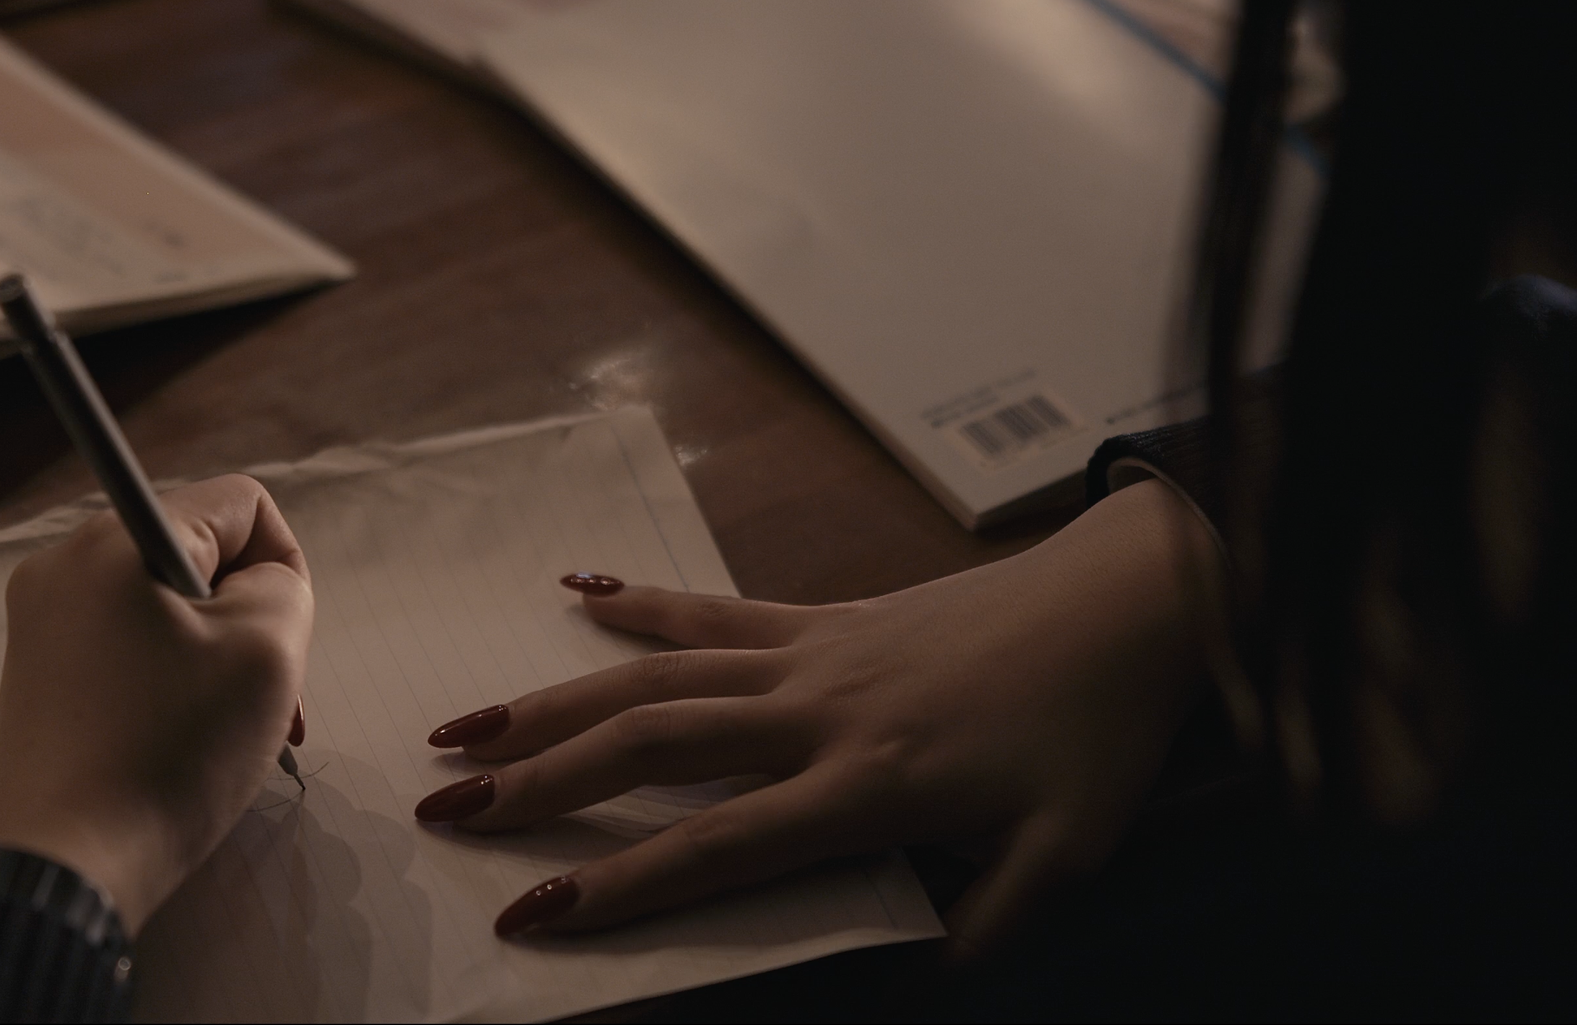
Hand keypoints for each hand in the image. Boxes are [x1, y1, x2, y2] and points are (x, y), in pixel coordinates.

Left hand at [0, 475, 313, 926]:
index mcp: (117, 540)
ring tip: (233, 735)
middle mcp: (66, 565)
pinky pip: (131, 650)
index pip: (241, 504)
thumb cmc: (168, 753)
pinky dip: (173, 686)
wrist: (61, 864)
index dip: (283, 566)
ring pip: (169, 608)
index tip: (279, 643)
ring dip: (218, 661)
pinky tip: (186, 746)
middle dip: (250, 621)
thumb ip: (282, 587)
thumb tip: (257, 583)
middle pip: (202, 557)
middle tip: (268, 703)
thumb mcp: (265, 652)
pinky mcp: (38, 677)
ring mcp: (43, 623)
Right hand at [415, 480, 1221, 948]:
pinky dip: (639, 604)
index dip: (621, 885)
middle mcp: (817, 712)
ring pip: (658, 673)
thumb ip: (992, 924)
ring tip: (465, 728)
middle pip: (653, 745)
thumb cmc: (1099, 733)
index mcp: (867, 784)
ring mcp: (814, 652)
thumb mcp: (1067, 852)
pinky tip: (575, 592)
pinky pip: (713, 609)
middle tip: (445, 812)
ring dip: (554, 699)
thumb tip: (933, 983)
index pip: (718, 846)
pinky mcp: (825, 615)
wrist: (1132, 602)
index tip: (530, 915)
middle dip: (542, 782)